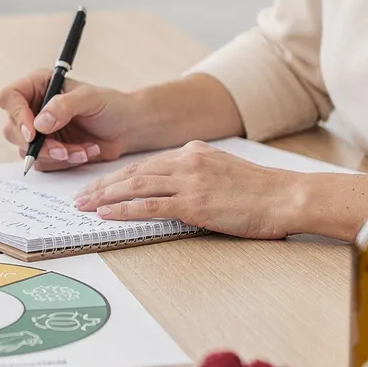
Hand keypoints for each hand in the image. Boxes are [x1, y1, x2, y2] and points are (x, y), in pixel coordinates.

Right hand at [0, 70, 142, 170]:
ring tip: (83, 150)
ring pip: (27, 150)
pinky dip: (64, 162)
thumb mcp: (90, 98)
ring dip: (56, 155)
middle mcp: (34, 108)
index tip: (33, 133)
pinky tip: (84, 152)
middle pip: (12, 129)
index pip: (10, 98)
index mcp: (39, 86)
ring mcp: (39, 132)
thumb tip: (40, 124)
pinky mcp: (47, 150)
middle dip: (39, 145)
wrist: (127, 128)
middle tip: (63, 150)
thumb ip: (64, 106)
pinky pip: (43, 163)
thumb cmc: (111, 105)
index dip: (16, 116)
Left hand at [70, 140, 316, 238]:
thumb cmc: (262, 192)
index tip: (100, 186)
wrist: (287, 197)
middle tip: (80, 196)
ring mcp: (190, 181)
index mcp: (194, 152)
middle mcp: (187, 161)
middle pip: (134, 172)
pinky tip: (106, 214)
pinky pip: (150, 206)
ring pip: (135, 185)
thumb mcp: (225, 171)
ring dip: (105, 196)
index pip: (146, 164)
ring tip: (84, 205)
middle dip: (103, 185)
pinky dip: (124, 209)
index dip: (118, 176)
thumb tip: (176, 188)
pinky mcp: (195, 203)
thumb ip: (198, 174)